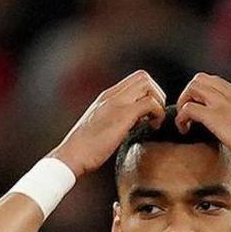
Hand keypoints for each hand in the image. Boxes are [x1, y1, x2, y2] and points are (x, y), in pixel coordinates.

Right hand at [51, 71, 172, 173]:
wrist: (72, 155)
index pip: (134, 79)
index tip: (148, 113)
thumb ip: (118, 117)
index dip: (148, 93)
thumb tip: (137, 120)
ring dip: (158, 103)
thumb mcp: (103, 125)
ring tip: (153, 123)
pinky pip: (150, 103)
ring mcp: (116, 103)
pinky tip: (151, 128)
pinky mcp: (122, 115)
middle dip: (157, 94)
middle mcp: (111, 95)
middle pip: (143, 76)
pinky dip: (158, 114)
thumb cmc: (86, 148)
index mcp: (106, 97)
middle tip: (154, 116)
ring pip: (148, 85)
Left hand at [169, 74, 230, 174]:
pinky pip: (188, 108)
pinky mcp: (214, 117)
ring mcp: (221, 104)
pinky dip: (181, 118)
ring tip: (185, 121)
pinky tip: (185, 130)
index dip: (202, 93)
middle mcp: (230, 95)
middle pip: (199, 79)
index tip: (201, 109)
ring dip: (183, 103)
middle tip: (190, 114)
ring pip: (191, 88)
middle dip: (189, 94)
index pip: (214, 81)